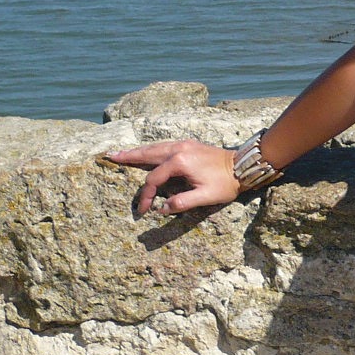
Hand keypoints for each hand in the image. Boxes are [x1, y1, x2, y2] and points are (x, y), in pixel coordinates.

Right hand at [103, 139, 239, 215]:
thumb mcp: (205, 197)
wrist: (242, 165)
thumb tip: (161, 209)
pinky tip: (146, 151)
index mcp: (180, 162)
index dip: (146, 195)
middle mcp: (179, 149)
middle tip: (111, 156)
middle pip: (148, 154)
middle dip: (129, 156)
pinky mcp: (189, 144)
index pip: (154, 179)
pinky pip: (163, 146)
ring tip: (122, 153)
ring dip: (138, 151)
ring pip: (155, 147)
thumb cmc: (225, 183)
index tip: (143, 210)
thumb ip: (181, 203)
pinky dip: (151, 149)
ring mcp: (184, 144)